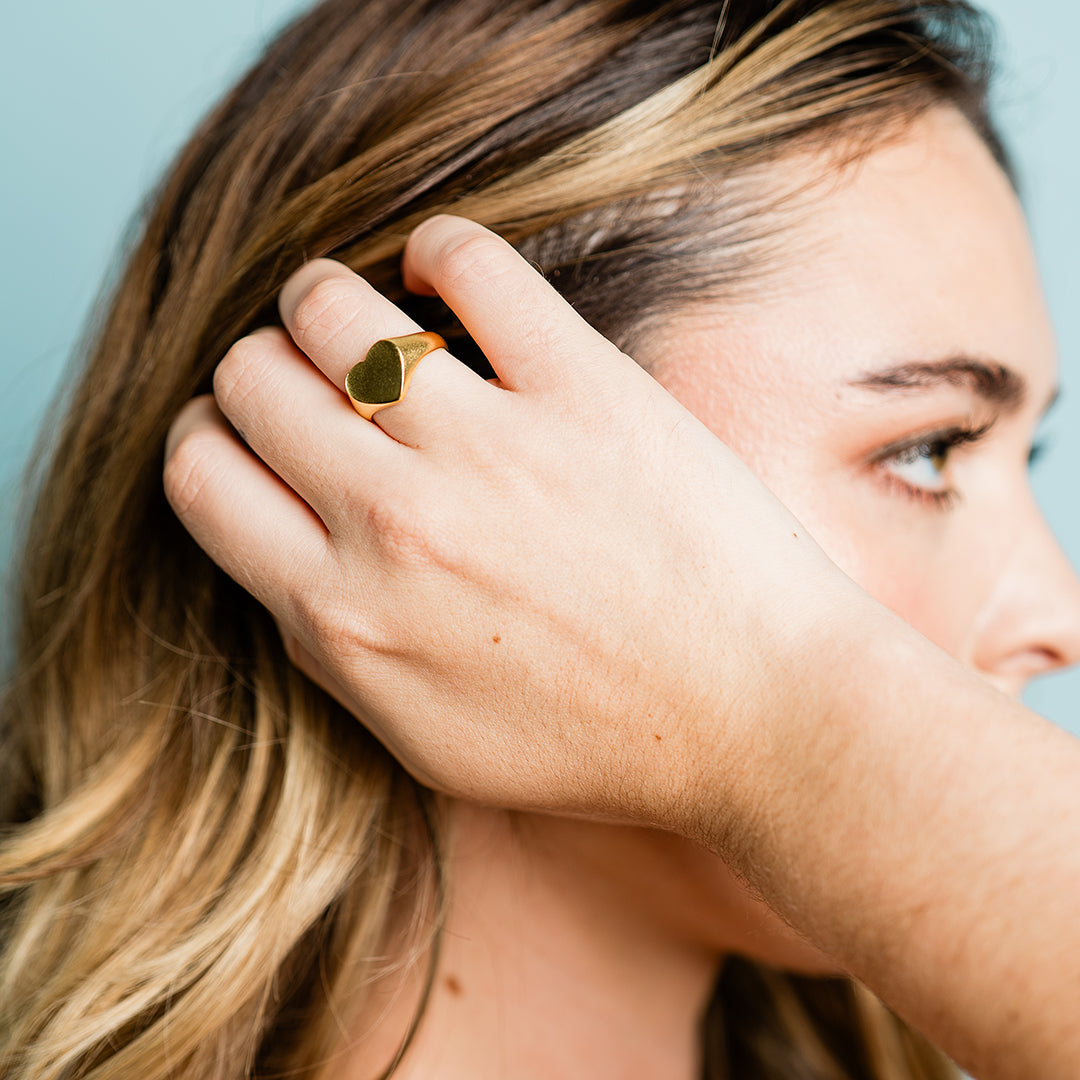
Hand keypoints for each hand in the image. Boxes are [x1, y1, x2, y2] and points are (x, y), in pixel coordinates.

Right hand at [163, 216, 842, 834]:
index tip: (254, 432)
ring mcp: (489, 448)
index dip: (211, 437)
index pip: (200, 475)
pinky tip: (445, 279)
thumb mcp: (427, 738)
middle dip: (265, 368)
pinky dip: (439, 252)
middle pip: (248, 378)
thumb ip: (330, 647)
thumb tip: (286, 549)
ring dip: (327, 300)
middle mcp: (396, 524)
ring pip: (327, 306)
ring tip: (376, 323)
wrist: (759, 717)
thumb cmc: (600, 742)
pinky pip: (467, 263)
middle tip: (320, 381)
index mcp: (343, 616)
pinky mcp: (581, 388)